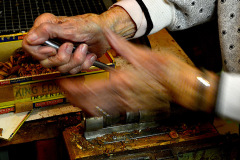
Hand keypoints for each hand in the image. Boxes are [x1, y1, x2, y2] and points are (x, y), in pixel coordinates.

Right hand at [22, 7, 135, 73]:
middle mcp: (51, 44)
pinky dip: (83, 64)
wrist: (105, 34)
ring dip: (76, 60)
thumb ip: (47, 31)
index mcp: (46, 32)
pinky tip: (88, 55)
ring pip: (61, 69)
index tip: (53, 49)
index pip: (29, 47)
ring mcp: (62, 54)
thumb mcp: (68, 27)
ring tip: (84, 48)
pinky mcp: (72, 62)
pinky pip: (73, 71)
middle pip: (45, 62)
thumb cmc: (89, 26)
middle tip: (72, 46)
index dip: (41, 52)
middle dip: (63, 57)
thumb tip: (30, 39)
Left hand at [58, 29, 218, 115]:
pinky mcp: (129, 107)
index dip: (72, 88)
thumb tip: (107, 34)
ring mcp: (125, 104)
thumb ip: (120, 45)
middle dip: (73, 97)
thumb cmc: (163, 70)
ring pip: (96, 109)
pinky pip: (107, 111)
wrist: (177, 84)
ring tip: (74, 96)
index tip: (64, 83)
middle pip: (88, 103)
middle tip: (65, 90)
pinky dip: (95, 108)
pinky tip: (92, 102)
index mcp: (121, 81)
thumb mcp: (141, 54)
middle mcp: (120, 96)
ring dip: (82, 104)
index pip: (89, 89)